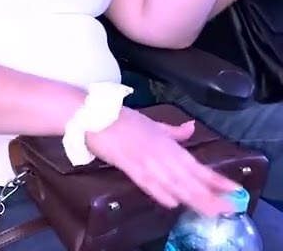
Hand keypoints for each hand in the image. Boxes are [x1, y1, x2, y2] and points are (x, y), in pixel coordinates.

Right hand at [86, 108, 237, 216]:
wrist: (94, 117)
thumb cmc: (123, 118)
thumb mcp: (152, 122)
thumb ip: (174, 131)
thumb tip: (191, 127)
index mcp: (167, 144)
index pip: (196, 165)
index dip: (215, 179)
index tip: (233, 189)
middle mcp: (161, 155)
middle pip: (189, 179)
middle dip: (209, 195)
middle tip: (227, 208)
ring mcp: (145, 162)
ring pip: (173, 185)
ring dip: (192, 199)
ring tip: (210, 211)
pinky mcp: (128, 168)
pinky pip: (147, 183)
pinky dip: (160, 193)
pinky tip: (173, 203)